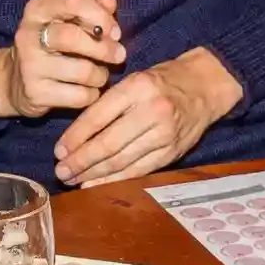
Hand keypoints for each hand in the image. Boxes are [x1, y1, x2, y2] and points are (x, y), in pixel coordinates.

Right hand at [0, 0, 124, 121]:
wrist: (13, 82)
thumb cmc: (49, 47)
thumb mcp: (64, 22)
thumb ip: (89, 10)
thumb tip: (110, 2)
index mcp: (37, 10)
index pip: (73, 1)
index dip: (100, 15)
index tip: (115, 32)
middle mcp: (28, 35)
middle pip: (74, 37)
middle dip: (104, 48)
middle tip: (119, 55)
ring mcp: (30, 66)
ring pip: (82, 71)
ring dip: (101, 75)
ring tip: (100, 75)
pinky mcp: (36, 94)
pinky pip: (79, 96)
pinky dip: (91, 95)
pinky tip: (88, 91)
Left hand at [54, 47, 242, 187]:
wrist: (206, 86)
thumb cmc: (163, 81)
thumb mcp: (135, 80)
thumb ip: (109, 103)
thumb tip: (76, 135)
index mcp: (137, 87)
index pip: (98, 116)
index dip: (75, 137)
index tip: (58, 151)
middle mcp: (151, 111)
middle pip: (108, 144)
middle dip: (81, 161)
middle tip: (61, 171)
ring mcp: (164, 135)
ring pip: (121, 161)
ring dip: (94, 174)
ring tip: (73, 180)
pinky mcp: (171, 152)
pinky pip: (138, 170)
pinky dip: (115, 179)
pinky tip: (96, 184)